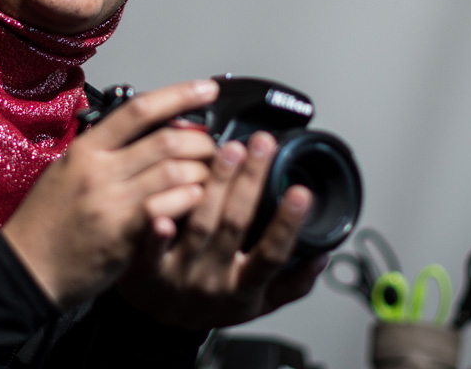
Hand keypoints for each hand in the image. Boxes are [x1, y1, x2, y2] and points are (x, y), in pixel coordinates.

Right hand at [1, 80, 219, 307]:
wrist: (26, 268)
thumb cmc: (45, 222)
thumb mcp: (65, 171)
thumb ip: (102, 151)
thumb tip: (144, 131)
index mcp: (86, 150)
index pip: (139, 109)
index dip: (179, 94)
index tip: (207, 89)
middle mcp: (99, 170)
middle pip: (166, 140)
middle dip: (201, 141)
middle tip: (213, 147)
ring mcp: (111, 201)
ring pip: (174, 172)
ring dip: (202, 173)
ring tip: (210, 177)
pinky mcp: (122, 234)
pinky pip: (167, 208)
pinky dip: (189, 200)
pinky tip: (196, 201)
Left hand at [117, 131, 327, 329]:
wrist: (161, 327)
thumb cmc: (212, 305)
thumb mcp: (259, 303)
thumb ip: (293, 282)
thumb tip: (322, 255)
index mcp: (245, 286)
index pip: (272, 253)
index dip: (288, 224)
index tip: (301, 193)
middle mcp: (214, 278)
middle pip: (236, 225)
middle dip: (251, 181)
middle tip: (263, 144)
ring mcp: (181, 272)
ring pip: (200, 223)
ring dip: (216, 184)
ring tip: (229, 151)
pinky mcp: (148, 268)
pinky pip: (152, 248)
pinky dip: (157, 232)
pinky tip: (163, 211)